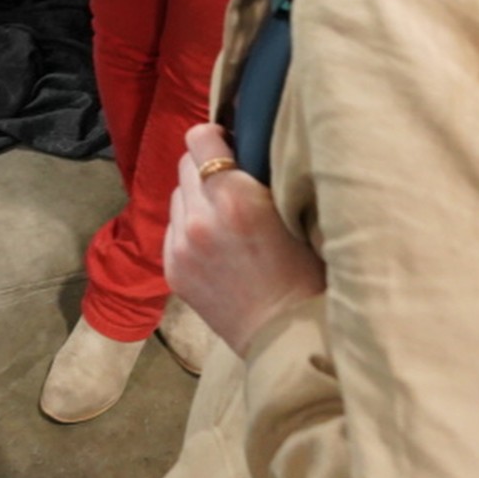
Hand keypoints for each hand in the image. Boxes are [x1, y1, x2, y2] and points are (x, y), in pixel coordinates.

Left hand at [165, 124, 325, 357]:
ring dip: (196, 197)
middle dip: (206, 168)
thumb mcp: (293, 212)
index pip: (199, 138)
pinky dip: (188, 226)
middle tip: (233, 185)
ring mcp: (180, 245)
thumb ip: (261, 177)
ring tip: (224, 218)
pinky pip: (172, 226)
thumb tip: (242, 149)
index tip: (232, 148)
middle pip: (185, 164)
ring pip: (177, 194)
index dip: (216, 138)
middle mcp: (199, 218)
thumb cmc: (307, 275)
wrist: (287, 339)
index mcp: (233, 199)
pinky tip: (214, 244)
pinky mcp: (171, 268)